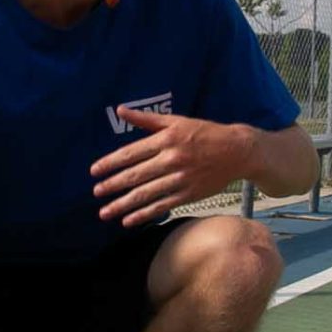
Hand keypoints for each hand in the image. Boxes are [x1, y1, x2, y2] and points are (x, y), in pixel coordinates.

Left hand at [90, 109, 253, 225]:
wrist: (237, 150)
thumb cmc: (204, 133)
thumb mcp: (176, 121)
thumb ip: (146, 119)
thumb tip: (120, 110)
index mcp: (166, 139)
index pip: (131, 153)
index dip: (110, 163)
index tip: (94, 172)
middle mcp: (172, 159)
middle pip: (136, 175)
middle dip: (112, 185)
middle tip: (96, 193)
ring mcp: (181, 178)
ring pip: (146, 194)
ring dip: (123, 204)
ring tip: (105, 212)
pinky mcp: (190, 194)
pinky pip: (162, 206)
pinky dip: (144, 214)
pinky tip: (128, 220)